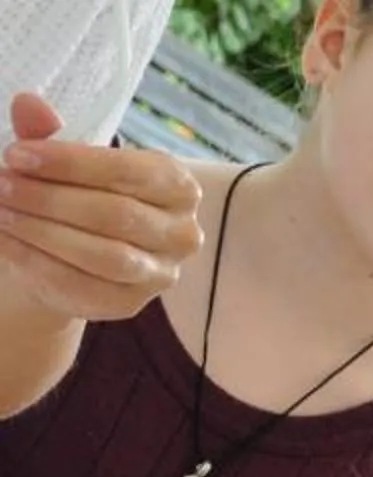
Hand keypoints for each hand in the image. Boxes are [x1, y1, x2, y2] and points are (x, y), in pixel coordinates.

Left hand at [0, 98, 204, 323]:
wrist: (75, 256)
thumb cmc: (78, 196)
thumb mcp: (64, 162)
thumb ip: (50, 135)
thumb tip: (28, 103)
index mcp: (177, 185)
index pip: (128, 172)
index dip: (70, 163)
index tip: (16, 155)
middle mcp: (182, 232)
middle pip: (116, 215)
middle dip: (50, 198)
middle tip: (1, 184)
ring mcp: (161, 274)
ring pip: (104, 255)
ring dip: (43, 231)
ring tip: (0, 211)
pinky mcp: (130, 303)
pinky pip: (84, 286)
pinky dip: (38, 263)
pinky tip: (6, 243)